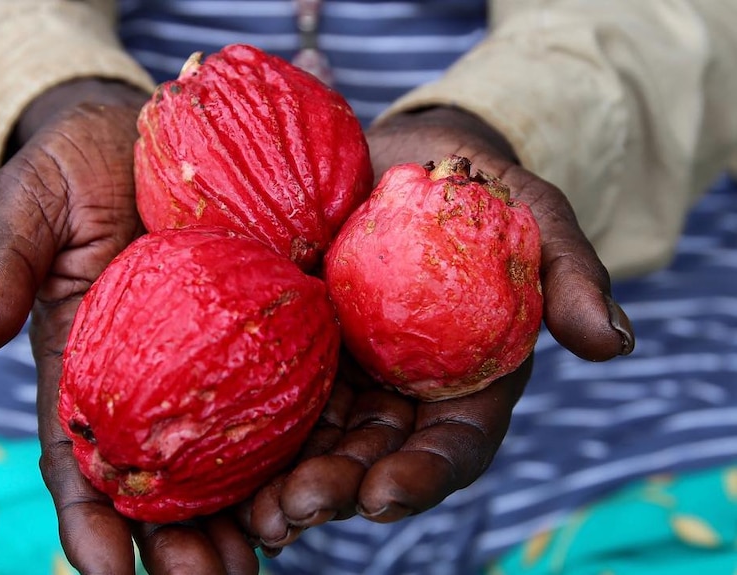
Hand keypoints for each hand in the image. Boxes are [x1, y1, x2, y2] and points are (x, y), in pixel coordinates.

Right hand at [0, 79, 259, 574]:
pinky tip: (322, 469)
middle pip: (162, 474)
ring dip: (246, 507)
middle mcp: (150, 373)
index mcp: (84, 360)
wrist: (148, 123)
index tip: (108, 574)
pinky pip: (283, 384)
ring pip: (226, 448)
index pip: (79, 454)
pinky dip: (296, 436)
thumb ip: (2, 266)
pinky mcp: (264, 322)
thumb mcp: (29, 203)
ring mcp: (210, 353)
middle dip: (182, 539)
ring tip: (270, 554)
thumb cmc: (74, 164)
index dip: (89, 518)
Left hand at [239, 105, 634, 553]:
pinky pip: (267, 395)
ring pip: (316, 442)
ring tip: (255, 510)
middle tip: (295, 510)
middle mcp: (400, 390)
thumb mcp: (530, 209)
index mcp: (464, 378)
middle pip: (373, 457)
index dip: (422, 476)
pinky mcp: (291, 347)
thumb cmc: (471, 182)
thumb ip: (570, 271)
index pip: (452, 445)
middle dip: (338, 491)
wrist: (396, 151)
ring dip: (285, 483)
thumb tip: (613, 344)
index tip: (383, 495)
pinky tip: (215, 463)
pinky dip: (246, 433)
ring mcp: (342, 372)